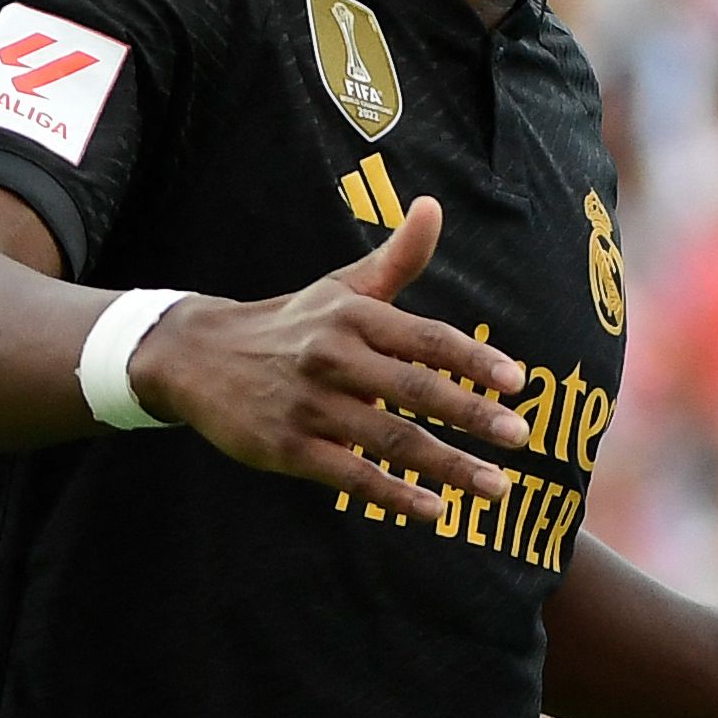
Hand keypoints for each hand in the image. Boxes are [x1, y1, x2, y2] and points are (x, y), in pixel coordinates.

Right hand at [127, 194, 532, 522]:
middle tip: (522, 436)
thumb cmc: (294, 322)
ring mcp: (308, 406)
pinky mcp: (285, 448)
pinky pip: (349, 475)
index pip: (427, 338)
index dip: (474, 359)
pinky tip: (435, 510)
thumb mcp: (342, 287)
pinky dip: (392, 493)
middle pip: (413, 389)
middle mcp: (333, 359)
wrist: (196, 356)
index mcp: (355, 318)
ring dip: (445, 465)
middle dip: (470, 414)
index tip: (518, 381)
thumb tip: (433, 206)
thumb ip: (397, 258)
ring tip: (495, 485)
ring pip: (387, 438)